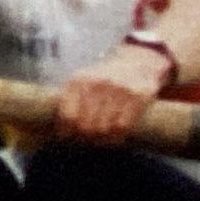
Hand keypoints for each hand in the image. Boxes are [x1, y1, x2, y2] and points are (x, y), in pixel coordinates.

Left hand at [54, 41, 172, 144]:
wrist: (138, 61)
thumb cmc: (105, 79)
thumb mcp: (82, 82)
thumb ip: (69, 102)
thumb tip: (61, 133)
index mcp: (79, 80)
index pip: (69, 117)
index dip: (69, 131)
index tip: (72, 135)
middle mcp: (97, 83)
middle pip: (86, 126)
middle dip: (87, 136)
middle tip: (90, 138)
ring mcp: (118, 89)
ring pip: (104, 129)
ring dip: (103, 139)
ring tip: (103, 138)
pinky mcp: (137, 96)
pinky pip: (122, 127)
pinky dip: (118, 136)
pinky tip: (116, 135)